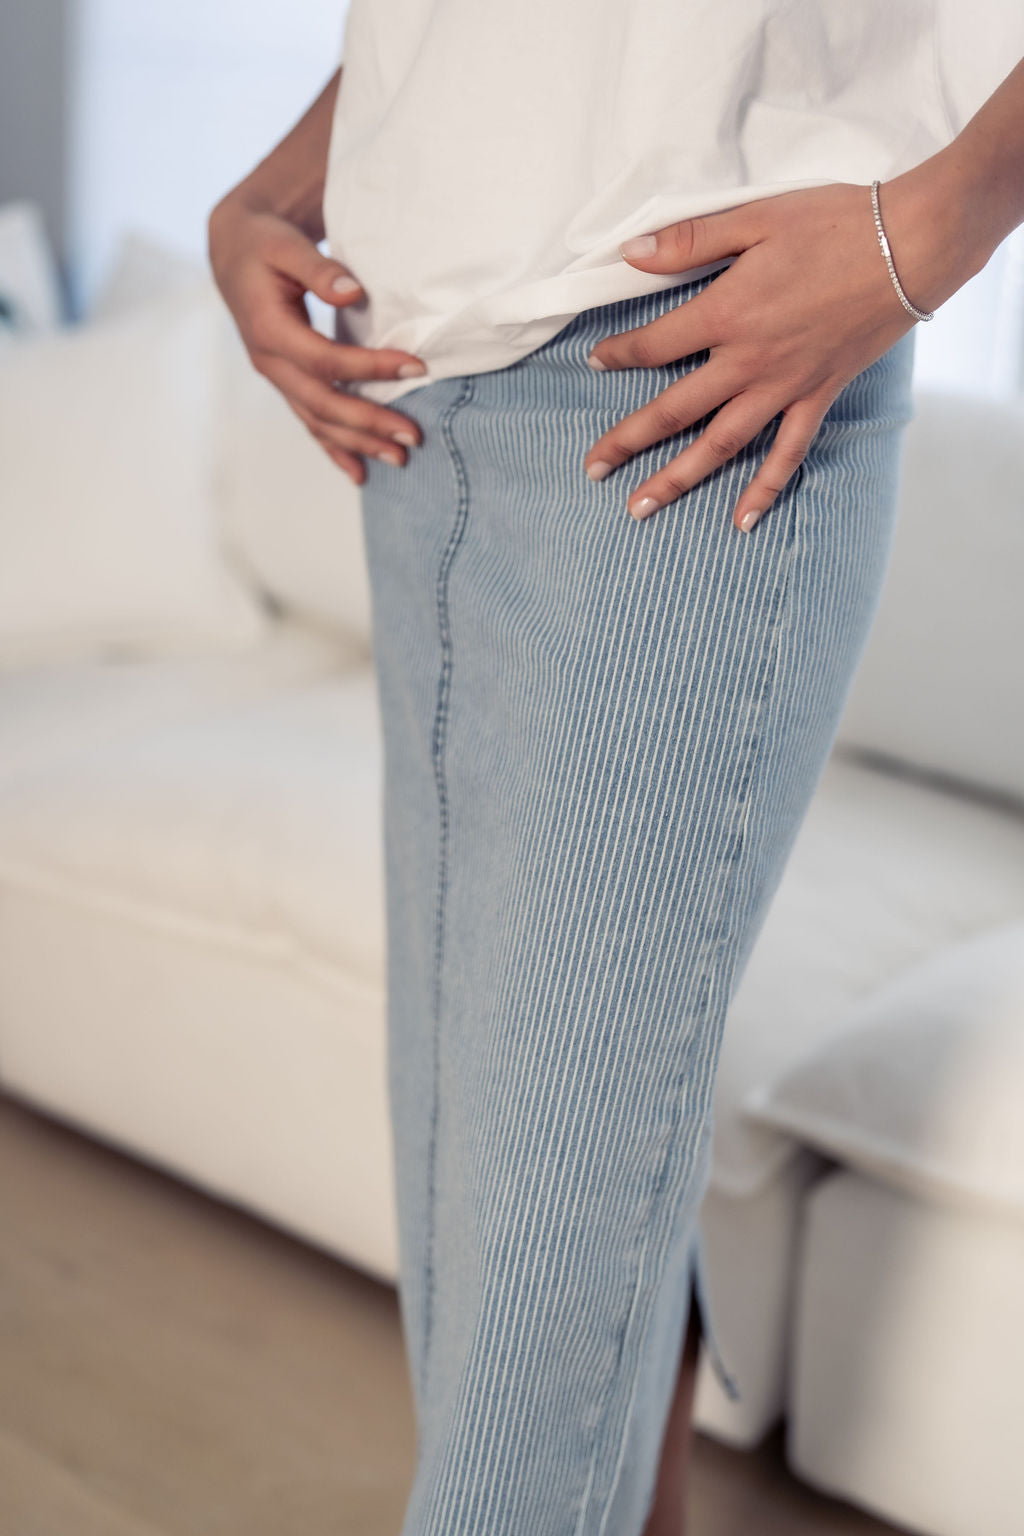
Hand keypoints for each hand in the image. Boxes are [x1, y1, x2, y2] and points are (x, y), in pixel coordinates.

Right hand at [207, 196, 426, 484]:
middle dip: (368, 422)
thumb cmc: (264, 243)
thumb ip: (318, 268)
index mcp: (269, 329)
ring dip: (358, 443)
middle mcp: (269, 361)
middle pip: (322, 403)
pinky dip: (335, 449)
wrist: (234, 251)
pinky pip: (310, 422)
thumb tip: (353, 291)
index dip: (369, 368)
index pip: (324, 360)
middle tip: (414, 434)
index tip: (415, 367)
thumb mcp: (286, 244)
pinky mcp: (285, 382)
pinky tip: (361, 472)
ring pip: (317, 421)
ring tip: (399, 458)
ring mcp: (276, 377)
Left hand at [582, 180, 938, 530]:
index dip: (619, 354)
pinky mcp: (819, 396)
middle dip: (628, 442)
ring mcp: (785, 386)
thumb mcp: (755, 216)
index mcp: (727, 312)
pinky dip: (764, 490)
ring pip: (721, 444)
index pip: (655, 345)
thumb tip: (629, 254)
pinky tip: (741, 521)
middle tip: (592, 469)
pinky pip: (787, 454)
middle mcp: (749, 360)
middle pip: (675, 411)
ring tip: (640, 508)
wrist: (913, 244)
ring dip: (677, 479)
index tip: (595, 361)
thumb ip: (689, 240)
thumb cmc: (835, 222)